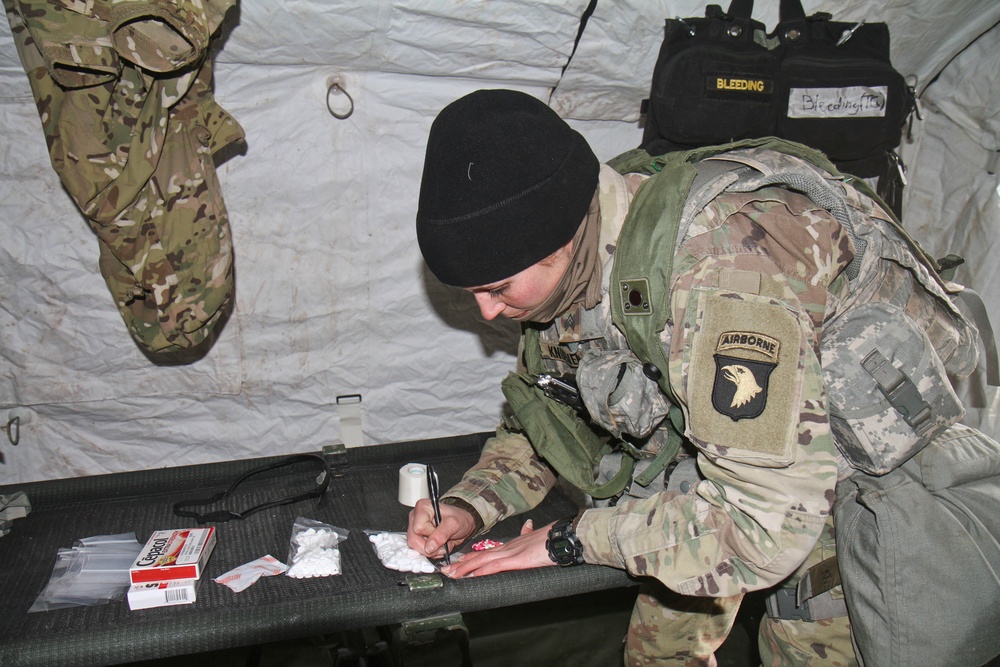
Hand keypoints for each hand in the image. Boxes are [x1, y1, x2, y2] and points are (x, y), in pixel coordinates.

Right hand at [406, 498, 475, 559]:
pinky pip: (418, 549)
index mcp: (423, 507)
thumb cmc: (459, 518)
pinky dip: (430, 552)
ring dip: (431, 551)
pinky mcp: (417, 537)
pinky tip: (439, 547)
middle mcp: (415, 516)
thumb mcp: (454, 524)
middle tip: (443, 546)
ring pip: (414, 546)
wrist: (463, 524)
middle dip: (429, 547)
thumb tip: (429, 547)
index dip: (431, 534)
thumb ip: (441, 535)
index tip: (442, 533)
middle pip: (413, 539)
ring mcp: (415, 527)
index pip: (419, 528)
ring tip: (443, 546)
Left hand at [440, 519, 555, 577]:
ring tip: (452, 575)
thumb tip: (527, 526)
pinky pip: (496, 566)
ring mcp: (511, 553)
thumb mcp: (536, 536)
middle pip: (479, 556)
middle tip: (446, 571)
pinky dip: (482, 571)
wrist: (562, 537)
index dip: (470, 558)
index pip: (486, 552)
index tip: (458, 562)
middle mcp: (507, 548)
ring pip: (483, 561)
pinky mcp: (517, 560)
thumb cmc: (551, 539)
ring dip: (465, 569)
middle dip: (461, 565)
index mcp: (511, 545)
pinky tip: (473, 576)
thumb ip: (528, 533)